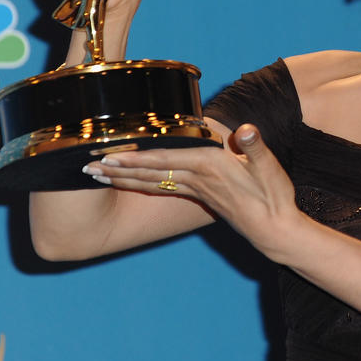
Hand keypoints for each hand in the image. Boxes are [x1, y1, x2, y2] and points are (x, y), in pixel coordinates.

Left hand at [81, 124, 302, 258]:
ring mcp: (197, 190)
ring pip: (152, 182)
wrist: (276, 230)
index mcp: (208, 166)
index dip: (133, 157)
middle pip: (148, 173)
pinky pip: (164, 188)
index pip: (162, 160)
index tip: (107, 155)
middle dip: (116, 171)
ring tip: (98, 176)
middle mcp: (197, 179)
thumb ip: (255, 146)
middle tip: (84, 169)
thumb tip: (246, 130)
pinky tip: (133, 183)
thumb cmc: (274, 197)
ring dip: (123, 179)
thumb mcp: (269, 167)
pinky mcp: (202, 196)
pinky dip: (144, 183)